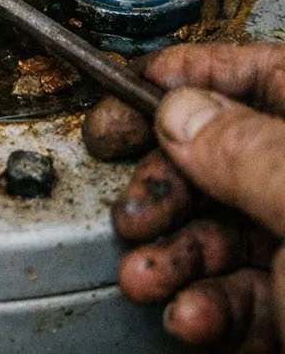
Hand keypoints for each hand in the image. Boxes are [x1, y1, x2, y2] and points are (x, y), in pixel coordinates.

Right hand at [85, 43, 284, 349]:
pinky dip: (202, 304)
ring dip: (168, 255)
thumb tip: (179, 111)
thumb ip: (244, 150)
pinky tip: (187, 314)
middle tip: (128, 204)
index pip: (259, 74)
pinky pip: (238, 293)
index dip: (188, 73)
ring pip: (219, 230)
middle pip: (220, 158)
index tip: (128, 83)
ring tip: (142, 273)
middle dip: (161, 187)